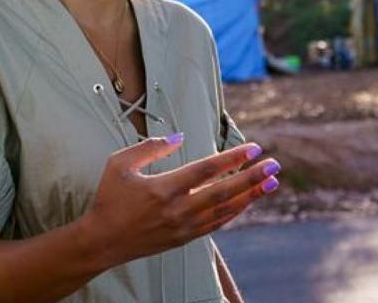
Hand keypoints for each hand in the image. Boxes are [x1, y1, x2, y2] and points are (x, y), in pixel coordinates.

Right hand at [77, 135, 279, 268]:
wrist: (102, 241)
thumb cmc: (109, 199)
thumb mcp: (119, 163)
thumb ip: (149, 147)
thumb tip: (179, 137)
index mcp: (163, 188)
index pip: (206, 170)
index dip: (232, 158)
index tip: (253, 148)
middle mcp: (178, 209)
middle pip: (224, 191)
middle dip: (252, 177)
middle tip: (275, 165)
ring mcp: (183, 227)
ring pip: (225, 210)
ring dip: (250, 195)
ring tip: (271, 183)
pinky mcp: (184, 238)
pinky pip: (217, 224)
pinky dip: (235, 212)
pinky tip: (247, 202)